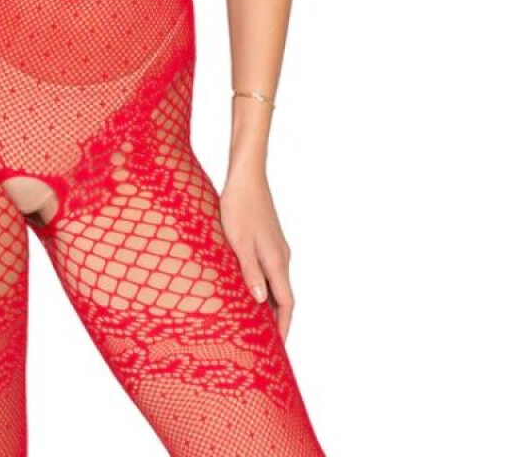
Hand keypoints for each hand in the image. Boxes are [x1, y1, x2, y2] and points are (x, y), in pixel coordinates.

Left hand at [219, 168, 294, 342]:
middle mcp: (281, 257)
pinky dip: (265, 287)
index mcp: (276, 261)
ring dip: (271, 304)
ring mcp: (276, 247)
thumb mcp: (239, 241)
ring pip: (277, 284)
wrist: (246, 176)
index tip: (278, 350)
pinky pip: (271, 271)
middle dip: (278, 321)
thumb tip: (261, 302)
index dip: (283, 327)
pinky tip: (250, 289)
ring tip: (256, 323)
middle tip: (266, 344)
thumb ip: (250, 271)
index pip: (286, 303)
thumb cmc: (238, 206)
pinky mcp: (268, 239)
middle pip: (284, 297)